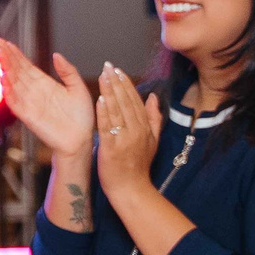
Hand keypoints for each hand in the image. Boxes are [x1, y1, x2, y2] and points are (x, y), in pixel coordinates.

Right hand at [0, 38, 94, 158]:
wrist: (80, 140)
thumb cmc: (81, 116)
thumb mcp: (78, 88)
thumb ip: (68, 71)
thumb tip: (56, 55)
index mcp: (45, 83)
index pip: (26, 65)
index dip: (15, 54)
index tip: (5, 42)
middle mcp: (34, 91)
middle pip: (17, 71)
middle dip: (7, 57)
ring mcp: (30, 103)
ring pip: (14, 84)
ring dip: (7, 71)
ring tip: (1, 57)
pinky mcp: (28, 116)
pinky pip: (15, 103)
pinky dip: (9, 93)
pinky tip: (5, 82)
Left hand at [95, 66, 160, 191]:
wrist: (131, 188)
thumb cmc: (139, 165)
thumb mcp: (153, 141)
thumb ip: (154, 118)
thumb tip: (153, 96)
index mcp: (145, 128)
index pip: (135, 100)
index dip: (126, 84)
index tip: (117, 70)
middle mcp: (136, 131)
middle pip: (126, 102)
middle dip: (117, 82)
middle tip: (108, 66)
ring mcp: (124, 139)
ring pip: (117, 111)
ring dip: (109, 92)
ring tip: (103, 76)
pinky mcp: (111, 148)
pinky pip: (107, 127)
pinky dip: (104, 112)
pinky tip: (100, 99)